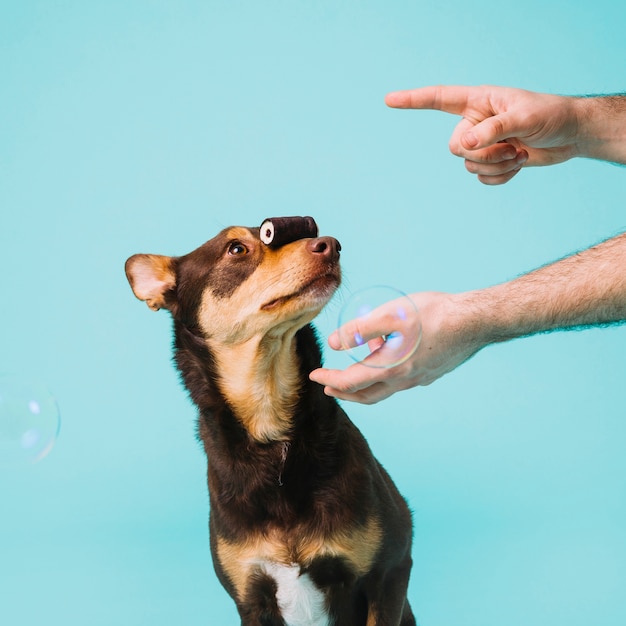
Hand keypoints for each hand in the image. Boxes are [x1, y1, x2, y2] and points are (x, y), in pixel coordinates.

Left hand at [309, 292, 483, 403]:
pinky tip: (389, 355)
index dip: (329, 380)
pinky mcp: (432, 372)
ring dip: (365, 383)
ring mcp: (420, 379)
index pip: (350, 382)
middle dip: (344, 392)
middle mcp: (404, 380)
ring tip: (356, 367)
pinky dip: (385, 374)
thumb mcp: (391, 315)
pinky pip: (402, 380)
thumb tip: (334, 344)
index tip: (314, 375)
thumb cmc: (434, 314)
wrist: (475, 322)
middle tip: (328, 386)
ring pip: (385, 389)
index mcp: (390, 368)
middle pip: (367, 395)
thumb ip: (360, 329)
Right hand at [386, 85, 580, 184]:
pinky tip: (519, 164)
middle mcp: (475, 122)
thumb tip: (464, 146)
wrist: (570, 134)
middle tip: (510, 148)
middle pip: (455, 147)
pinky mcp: (492, 162)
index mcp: (478, 101)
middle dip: (482, 154)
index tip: (389, 100)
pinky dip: (500, 176)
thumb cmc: (550, 115)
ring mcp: (482, 143)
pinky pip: (482, 178)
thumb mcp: (524, 118)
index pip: (439, 99)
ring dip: (496, 165)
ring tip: (520, 153)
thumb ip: (493, 130)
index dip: (413, 100)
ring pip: (469, 165)